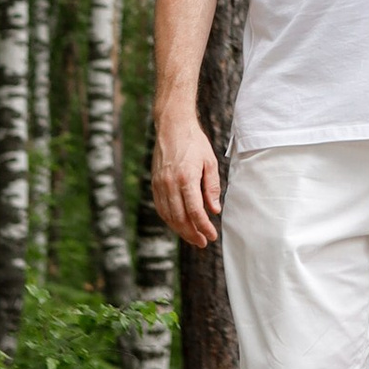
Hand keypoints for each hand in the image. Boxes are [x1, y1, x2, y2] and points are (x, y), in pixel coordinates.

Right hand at [152, 104, 223, 246]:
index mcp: (186, 177)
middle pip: (180, 218)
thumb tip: (214, 210)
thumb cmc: (194, 142)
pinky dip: (170, 219)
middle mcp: (169, 183)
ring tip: (193, 237)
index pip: (195, 211)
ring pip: (168, 215)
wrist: (172, 126)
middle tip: (203, 242)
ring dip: (180, 230)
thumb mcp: (210, 162)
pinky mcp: (154, 183)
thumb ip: (212, 187)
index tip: (212, 236)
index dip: (204, 227)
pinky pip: (160, 207)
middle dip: (192, 233)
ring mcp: (159, 184)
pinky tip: (179, 224)